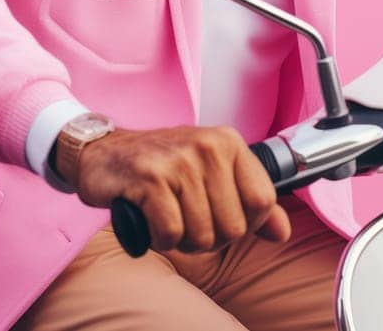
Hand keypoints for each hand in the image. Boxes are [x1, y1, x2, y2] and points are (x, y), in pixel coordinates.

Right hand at [68, 125, 290, 252]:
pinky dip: (160, 239)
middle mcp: (207, 146)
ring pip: (202, 235)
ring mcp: (178, 161)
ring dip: (181, 241)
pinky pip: (171, 234)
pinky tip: (149, 221)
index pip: (263, 202)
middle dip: (208, 238)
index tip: (219, 216)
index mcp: (228, 142)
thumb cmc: (159, 167)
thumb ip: (249, 203)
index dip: (244, 223)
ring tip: (165, 218)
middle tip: (185, 220)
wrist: (100, 153)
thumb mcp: (210, 175)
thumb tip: (282, 232)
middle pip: (233, 227)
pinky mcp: (150, 179)